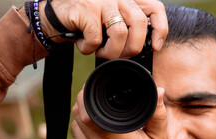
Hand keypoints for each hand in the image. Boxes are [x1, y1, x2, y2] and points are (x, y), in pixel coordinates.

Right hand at [38, 0, 167, 57]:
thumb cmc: (86, 23)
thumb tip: (145, 48)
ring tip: (100, 52)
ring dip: (111, 52)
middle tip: (121, 56)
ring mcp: (102, 1)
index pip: (154, 8)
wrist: (55, 16)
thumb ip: (128, 28)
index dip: (160, 29)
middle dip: (132, 47)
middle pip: (140, 24)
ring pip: (120, 33)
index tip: (156, 46)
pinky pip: (96, 38)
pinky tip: (83, 44)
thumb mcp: (111, 23)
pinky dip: (89, 48)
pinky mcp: (86, 9)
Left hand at [71, 87, 166, 138]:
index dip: (87, 96)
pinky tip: (94, 131)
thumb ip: (157, 114)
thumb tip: (158, 91)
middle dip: (84, 103)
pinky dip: (82, 132)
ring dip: (81, 117)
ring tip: (95, 114)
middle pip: (78, 115)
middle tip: (95, 99)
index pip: (88, 111)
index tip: (93, 89)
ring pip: (75, 127)